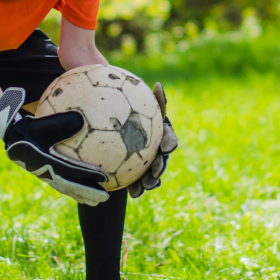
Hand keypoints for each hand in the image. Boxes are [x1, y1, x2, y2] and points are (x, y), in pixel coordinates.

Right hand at [0, 88, 109, 206]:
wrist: (10, 134)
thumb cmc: (28, 126)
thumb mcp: (43, 123)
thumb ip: (61, 122)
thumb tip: (81, 119)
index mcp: (46, 162)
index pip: (71, 171)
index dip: (88, 175)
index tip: (104, 178)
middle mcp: (46, 172)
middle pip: (70, 186)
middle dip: (87, 193)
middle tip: (104, 198)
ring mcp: (45, 175)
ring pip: (65, 188)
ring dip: (81, 194)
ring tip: (96, 201)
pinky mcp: (44, 174)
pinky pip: (61, 183)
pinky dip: (73, 188)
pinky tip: (84, 189)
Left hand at [128, 82, 178, 198]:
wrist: (110, 125)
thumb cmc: (125, 107)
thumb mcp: (133, 101)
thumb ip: (150, 99)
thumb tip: (159, 86)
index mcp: (159, 131)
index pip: (168, 136)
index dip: (169, 141)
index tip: (166, 146)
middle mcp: (156, 147)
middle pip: (162, 157)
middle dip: (160, 166)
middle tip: (154, 171)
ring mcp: (148, 160)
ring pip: (153, 173)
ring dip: (152, 181)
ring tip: (147, 186)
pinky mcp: (138, 172)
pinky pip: (139, 181)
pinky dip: (138, 188)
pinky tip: (134, 194)